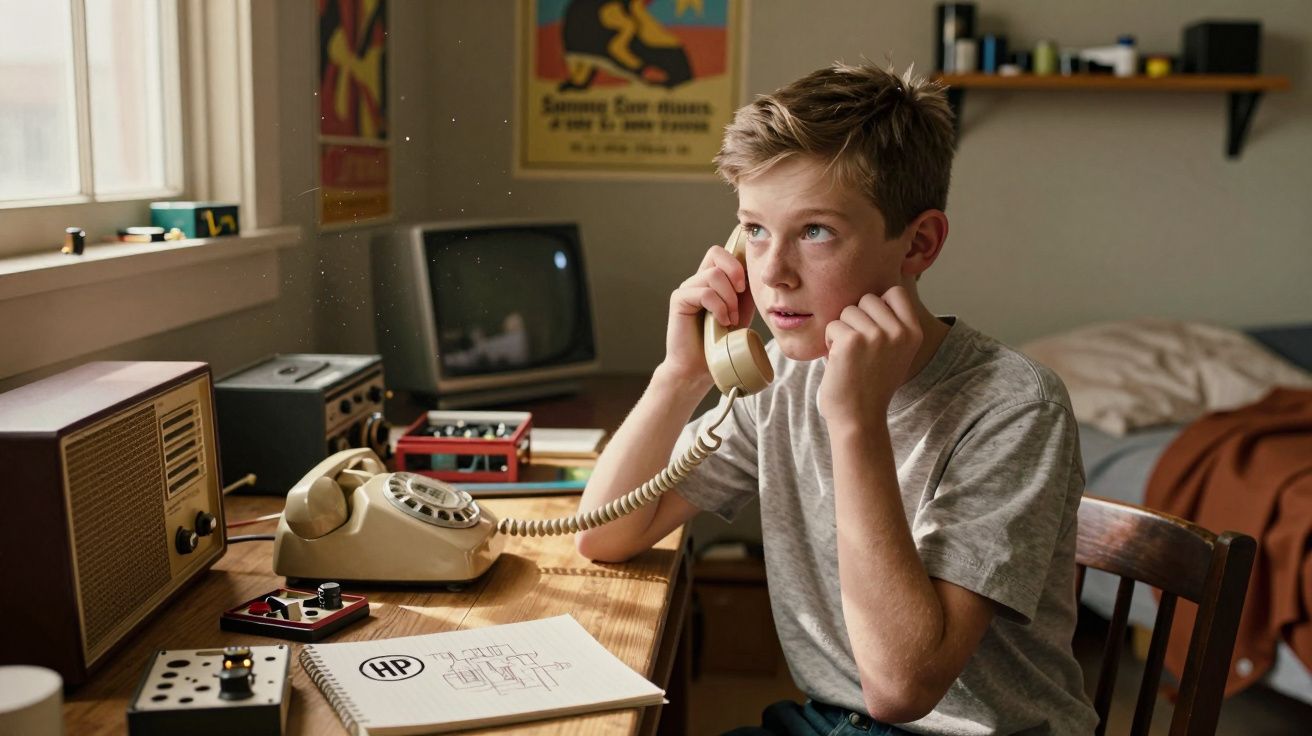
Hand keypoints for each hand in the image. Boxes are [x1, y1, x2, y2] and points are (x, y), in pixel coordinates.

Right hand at [659, 244, 755, 388]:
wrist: (702, 367)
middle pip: (717, 253)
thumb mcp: (741, 310)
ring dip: (729, 298)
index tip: (746, 285)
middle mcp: (698, 280)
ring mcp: (687, 289)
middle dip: (736, 273)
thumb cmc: (722, 341)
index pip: (724, 252)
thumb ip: (745, 289)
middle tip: (741, 295)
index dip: (739, 261)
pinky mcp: (679, 300)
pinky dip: (718, 307)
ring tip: (730, 319)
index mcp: (713, 280)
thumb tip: (756, 269)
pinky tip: (721, 322)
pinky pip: (704, 292)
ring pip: (714, 275)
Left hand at [818, 286, 922, 427]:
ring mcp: (877, 335)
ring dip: (842, 331)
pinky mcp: (852, 340)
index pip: (895, 292)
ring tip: (849, 356)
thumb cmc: (871, 384)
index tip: (872, 327)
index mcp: (914, 332)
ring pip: (848, 310)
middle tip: (858, 348)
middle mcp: (899, 331)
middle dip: (857, 319)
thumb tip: (874, 294)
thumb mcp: (896, 352)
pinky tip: (839, 361)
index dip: (878, 305)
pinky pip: (833, 325)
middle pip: (868, 299)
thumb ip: (892, 324)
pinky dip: (830, 342)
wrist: (859, 418)